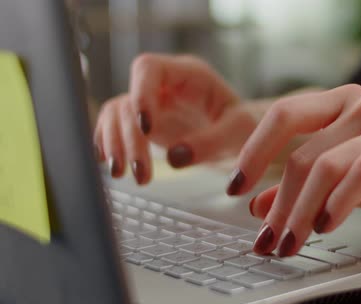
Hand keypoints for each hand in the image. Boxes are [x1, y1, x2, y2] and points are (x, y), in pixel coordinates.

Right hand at [93, 54, 255, 183]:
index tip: (147, 128)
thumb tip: (174, 158)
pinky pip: (115, 127)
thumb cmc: (245, 126)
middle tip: (138, 172)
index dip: (140, 93)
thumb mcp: (239, 132)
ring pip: (118, 114)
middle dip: (128, 135)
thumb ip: (212, 142)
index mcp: (189, 74)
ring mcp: (152, 102)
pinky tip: (114, 166)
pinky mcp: (144, 122)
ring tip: (125, 175)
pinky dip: (111, 145)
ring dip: (116, 144)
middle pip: (129, 97)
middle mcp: (165, 84)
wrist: (241, 136)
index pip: (149, 68)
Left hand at [228, 84, 360, 255]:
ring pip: (326, 166)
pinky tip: (326, 225)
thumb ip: (302, 188)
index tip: (234, 187)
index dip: (253, 152)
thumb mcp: (342, 181)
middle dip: (280, 202)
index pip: (283, 114)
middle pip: (301, 153)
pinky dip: (338, 203)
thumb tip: (260, 206)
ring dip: (302, 211)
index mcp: (340, 103)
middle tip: (268, 238)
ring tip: (293, 241)